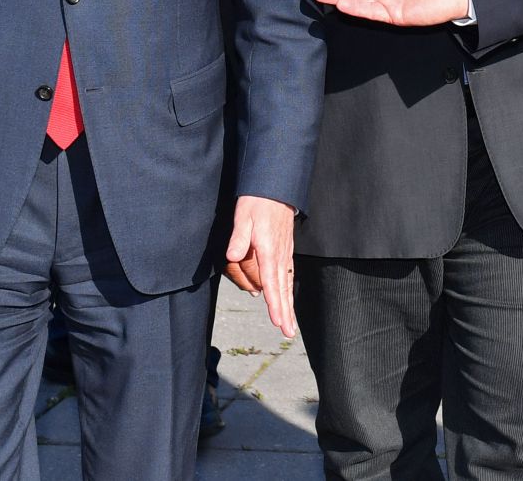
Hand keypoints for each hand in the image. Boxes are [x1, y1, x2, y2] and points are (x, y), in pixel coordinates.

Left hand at [226, 195, 297, 337]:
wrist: (275, 188)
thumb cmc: (257, 202)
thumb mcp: (244, 217)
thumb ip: (239, 238)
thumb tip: (233, 257)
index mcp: (269, 250)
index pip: (272, 283)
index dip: (275, 304)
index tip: (278, 322)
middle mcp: (279, 255)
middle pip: (283, 289)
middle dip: (286, 312)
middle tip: (288, 333)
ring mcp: (284, 253)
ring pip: (287, 284)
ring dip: (289, 305)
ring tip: (290, 324)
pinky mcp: (284, 249)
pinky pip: (287, 275)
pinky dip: (287, 290)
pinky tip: (287, 298)